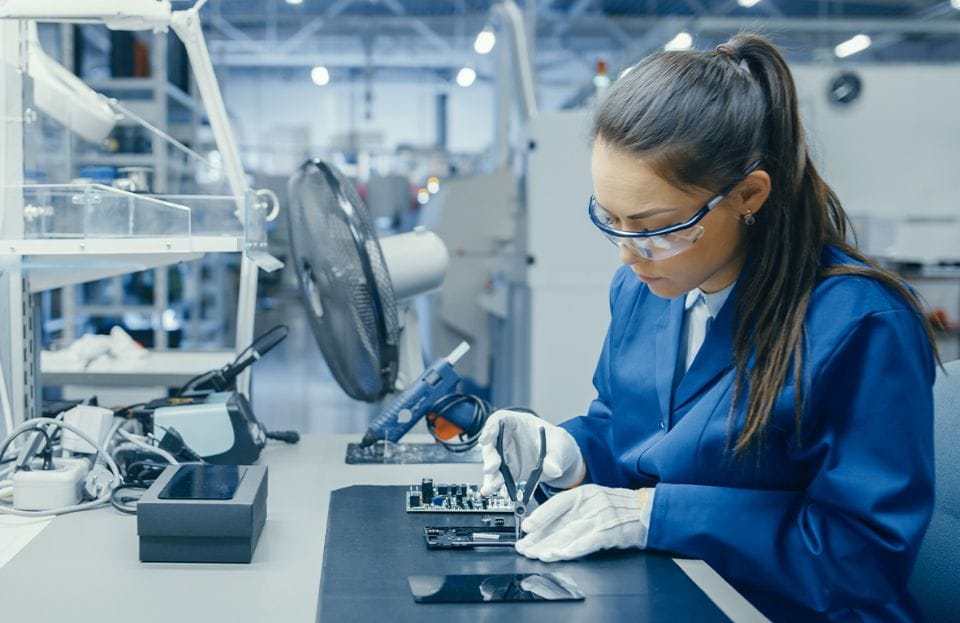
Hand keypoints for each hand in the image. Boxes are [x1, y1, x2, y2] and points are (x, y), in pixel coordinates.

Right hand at [479, 409, 584, 496]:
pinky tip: (490, 490)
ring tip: (492, 485)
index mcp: (518, 423)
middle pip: (492, 443)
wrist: (561, 460)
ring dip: (491, 474)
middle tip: (492, 467)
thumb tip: (553, 468)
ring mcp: (506, 455)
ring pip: (492, 463)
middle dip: (490, 456)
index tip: (485, 439)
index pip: (499, 420)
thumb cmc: (558, 444)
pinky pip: (498, 477)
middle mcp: (507, 438)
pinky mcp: (508, 471)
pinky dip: (493, 485)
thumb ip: (556, 456)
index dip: (490, 429)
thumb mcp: (561, 445)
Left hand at [516, 484, 649, 561]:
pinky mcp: (610, 532)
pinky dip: (572, 549)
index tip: (526, 527)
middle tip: (524, 548)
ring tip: (537, 554)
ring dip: (551, 546)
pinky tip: (560, 555)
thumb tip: (550, 527)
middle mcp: (590, 503)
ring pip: (569, 533)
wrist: (649, 511)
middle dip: (540, 538)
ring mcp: (600, 517)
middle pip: (560, 522)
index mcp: (585, 494)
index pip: (557, 503)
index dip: (540, 516)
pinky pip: (587, 542)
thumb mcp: (595, 501)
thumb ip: (575, 512)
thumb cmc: (621, 507)